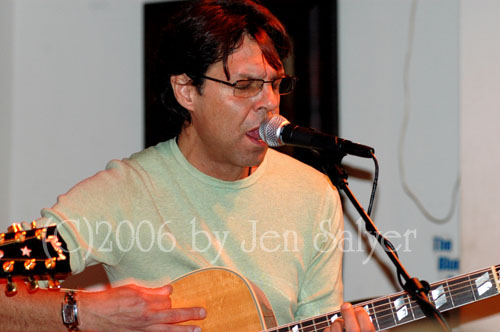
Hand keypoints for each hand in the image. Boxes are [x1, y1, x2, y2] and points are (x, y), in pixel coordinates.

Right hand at [78, 284, 205, 331]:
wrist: (90, 315)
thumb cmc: (108, 300)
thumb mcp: (130, 288)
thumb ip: (151, 290)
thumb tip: (169, 290)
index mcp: (144, 302)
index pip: (167, 301)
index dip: (170, 300)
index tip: (171, 299)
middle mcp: (145, 317)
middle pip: (172, 316)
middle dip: (189, 314)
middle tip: (203, 313)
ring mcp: (141, 330)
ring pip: (167, 331)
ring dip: (183, 331)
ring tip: (197, 331)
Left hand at [325, 302, 374, 331]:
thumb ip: (364, 326)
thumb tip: (360, 311)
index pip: (367, 328)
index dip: (363, 316)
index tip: (358, 308)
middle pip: (352, 328)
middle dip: (348, 313)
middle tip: (345, 305)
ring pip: (337, 327)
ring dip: (337, 321)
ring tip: (340, 322)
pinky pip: (327, 331)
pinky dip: (329, 328)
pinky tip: (332, 329)